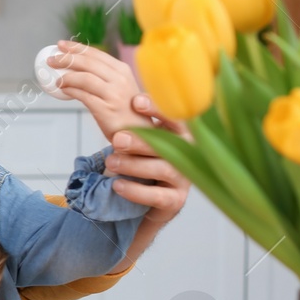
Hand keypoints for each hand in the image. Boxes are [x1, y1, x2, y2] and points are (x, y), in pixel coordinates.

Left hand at [53, 40, 154, 141]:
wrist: (139, 133)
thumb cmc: (126, 110)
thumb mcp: (119, 87)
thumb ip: (102, 76)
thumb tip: (74, 67)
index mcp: (122, 70)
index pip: (95, 54)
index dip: (76, 48)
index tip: (61, 45)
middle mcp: (120, 79)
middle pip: (88, 62)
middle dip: (66, 59)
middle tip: (51, 60)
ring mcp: (114, 94)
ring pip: (84, 77)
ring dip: (66, 77)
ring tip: (56, 80)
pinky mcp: (107, 109)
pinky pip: (83, 96)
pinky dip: (70, 91)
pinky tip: (63, 91)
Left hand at [106, 94, 191, 226]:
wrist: (149, 200)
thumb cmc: (144, 162)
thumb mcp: (141, 141)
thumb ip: (135, 124)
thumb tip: (113, 99)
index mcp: (180, 136)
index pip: (176, 118)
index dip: (158, 109)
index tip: (136, 102)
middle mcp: (188, 155)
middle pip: (170, 145)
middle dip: (141, 140)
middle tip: (117, 139)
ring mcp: (184, 179)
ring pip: (164, 169)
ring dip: (135, 165)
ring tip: (111, 163)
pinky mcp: (175, 200)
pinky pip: (158, 196)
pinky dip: (135, 191)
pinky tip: (117, 185)